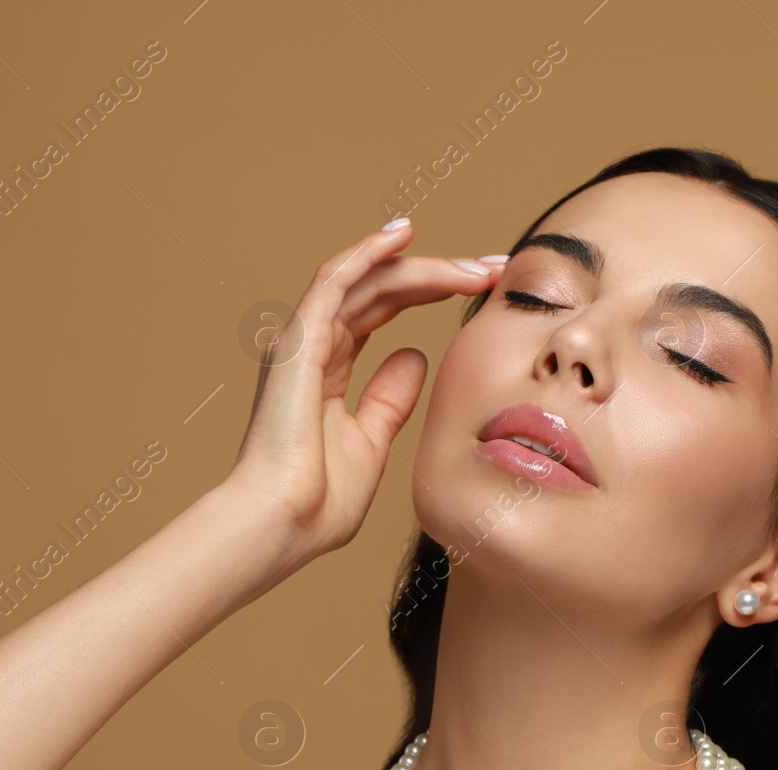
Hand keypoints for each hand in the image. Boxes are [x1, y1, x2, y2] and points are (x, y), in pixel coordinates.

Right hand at [222, 219, 506, 563]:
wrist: (282, 524)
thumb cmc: (319, 500)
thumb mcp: (372, 441)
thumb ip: (390, 398)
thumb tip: (415, 356)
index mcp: (327, 370)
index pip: (383, 311)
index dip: (432, 291)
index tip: (485, 288)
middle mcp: (312, 347)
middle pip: (381, 290)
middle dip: (441, 274)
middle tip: (495, 269)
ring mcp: (301, 341)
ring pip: (368, 281)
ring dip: (423, 266)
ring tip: (476, 266)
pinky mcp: (298, 342)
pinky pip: (334, 282)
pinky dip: (367, 254)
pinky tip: (404, 237)